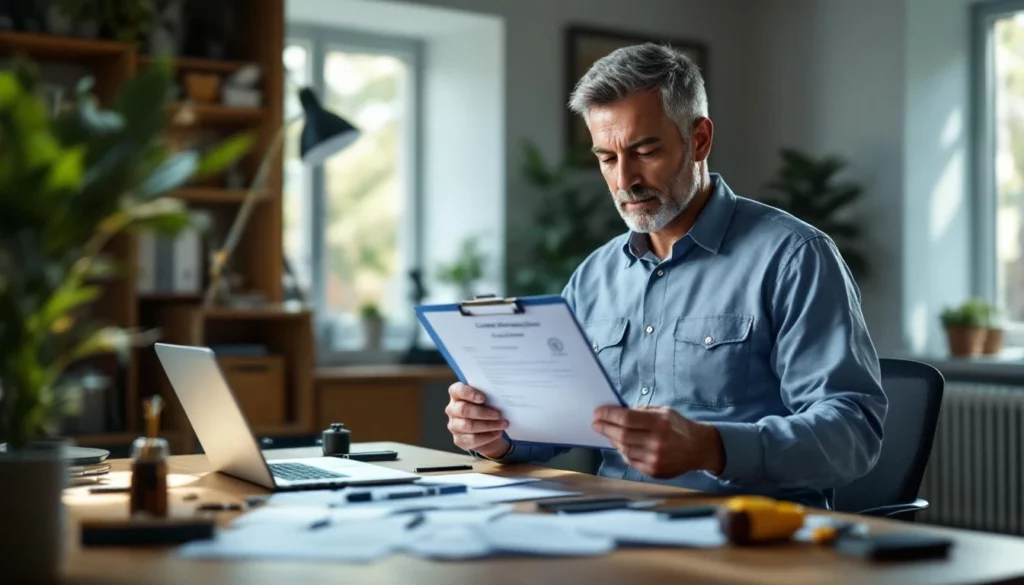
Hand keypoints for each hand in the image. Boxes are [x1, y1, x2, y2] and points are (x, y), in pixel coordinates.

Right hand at [445, 382, 510, 458]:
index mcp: (457, 394)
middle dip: (483, 413)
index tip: (483, 398)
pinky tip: (497, 433)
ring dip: (489, 425)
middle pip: (463, 410)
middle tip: (498, 414)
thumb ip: (490, 394)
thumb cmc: (488, 408)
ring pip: (469, 426)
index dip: (469, 394)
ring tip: (502, 424)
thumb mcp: (489, 399)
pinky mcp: (458, 440)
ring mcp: (454, 425)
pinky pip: (472, 439)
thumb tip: (501, 394)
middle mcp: (452, 409)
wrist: (489, 429)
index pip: (457, 390)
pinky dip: (487, 436)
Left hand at [592, 406, 724, 478]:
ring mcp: (655, 458)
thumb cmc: (679, 427)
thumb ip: (641, 411)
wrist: (699, 448)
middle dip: (605, 428)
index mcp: (660, 423)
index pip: (626, 418)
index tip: (598, 413)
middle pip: (622, 435)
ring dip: (612, 440)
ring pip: (624, 449)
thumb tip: (618, 413)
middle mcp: (657, 441)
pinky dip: (623, 452)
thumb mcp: (664, 411)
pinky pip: (630, 461)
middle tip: (596, 423)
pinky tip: (620, 445)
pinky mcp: (654, 471)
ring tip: (608, 433)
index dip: (609, 415)